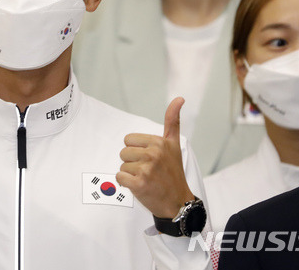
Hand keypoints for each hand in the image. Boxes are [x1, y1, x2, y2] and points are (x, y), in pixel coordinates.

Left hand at [116, 97, 193, 218]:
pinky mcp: (139, 184)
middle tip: (149, 171)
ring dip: (131, 174)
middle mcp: (154, 153)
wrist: (178, 202)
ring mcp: (147, 169)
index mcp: (159, 142)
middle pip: (123, 153)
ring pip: (122, 166)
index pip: (128, 140)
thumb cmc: (173, 172)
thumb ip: (173, 120)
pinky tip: (140, 186)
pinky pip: (119, 177)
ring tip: (146, 179)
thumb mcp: (174, 144)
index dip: (136, 150)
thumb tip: (179, 98)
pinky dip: (126, 184)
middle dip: (133, 163)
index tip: (151, 159)